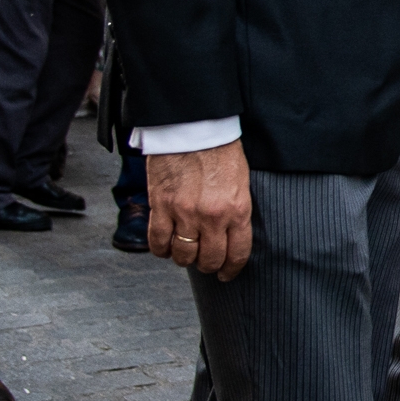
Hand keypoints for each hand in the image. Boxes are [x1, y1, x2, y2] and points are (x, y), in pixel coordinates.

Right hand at [149, 139, 254, 280]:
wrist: (193, 126)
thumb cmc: (220, 150)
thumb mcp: (240, 182)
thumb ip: (236, 210)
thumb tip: (229, 235)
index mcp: (238, 210)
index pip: (237, 254)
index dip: (230, 269)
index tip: (226, 274)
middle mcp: (212, 216)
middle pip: (208, 259)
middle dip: (207, 265)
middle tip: (204, 261)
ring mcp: (185, 213)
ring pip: (182, 255)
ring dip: (183, 258)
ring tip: (184, 250)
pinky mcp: (161, 205)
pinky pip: (158, 241)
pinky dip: (160, 249)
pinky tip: (165, 245)